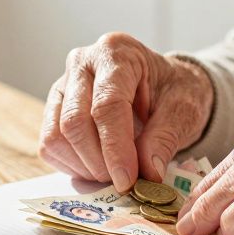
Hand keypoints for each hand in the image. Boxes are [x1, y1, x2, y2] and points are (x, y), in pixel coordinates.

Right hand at [39, 33, 213, 191]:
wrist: (164, 86)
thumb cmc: (173, 91)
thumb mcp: (184, 110)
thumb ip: (165, 138)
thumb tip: (148, 172)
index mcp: (117, 53)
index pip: (107, 105)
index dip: (115, 148)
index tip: (127, 181)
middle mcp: (82, 63)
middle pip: (74, 122)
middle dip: (99, 162)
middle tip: (124, 182)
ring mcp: (63, 85)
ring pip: (55, 136)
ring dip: (84, 167)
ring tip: (113, 173)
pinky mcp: (54, 108)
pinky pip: (49, 145)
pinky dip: (72, 166)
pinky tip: (98, 166)